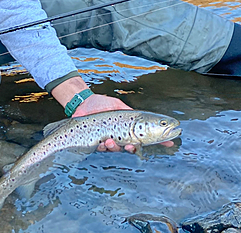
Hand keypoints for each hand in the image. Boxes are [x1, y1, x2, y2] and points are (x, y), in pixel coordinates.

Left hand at [51, 77, 173, 152]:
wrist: (84, 102)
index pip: (146, 137)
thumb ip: (132, 114)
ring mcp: (109, 141)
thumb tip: (151, 118)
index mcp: (129, 129)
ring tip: (111, 141)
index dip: (159, 141)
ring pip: (117, 151)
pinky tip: (102, 141)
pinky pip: (103, 149)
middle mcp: (121, 137)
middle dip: (134, 149)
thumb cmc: (102, 104)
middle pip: (132, 148)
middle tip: (132, 146)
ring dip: (115, 148)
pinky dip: (103, 147)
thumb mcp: (119, 106)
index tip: (171, 142)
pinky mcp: (97, 142)